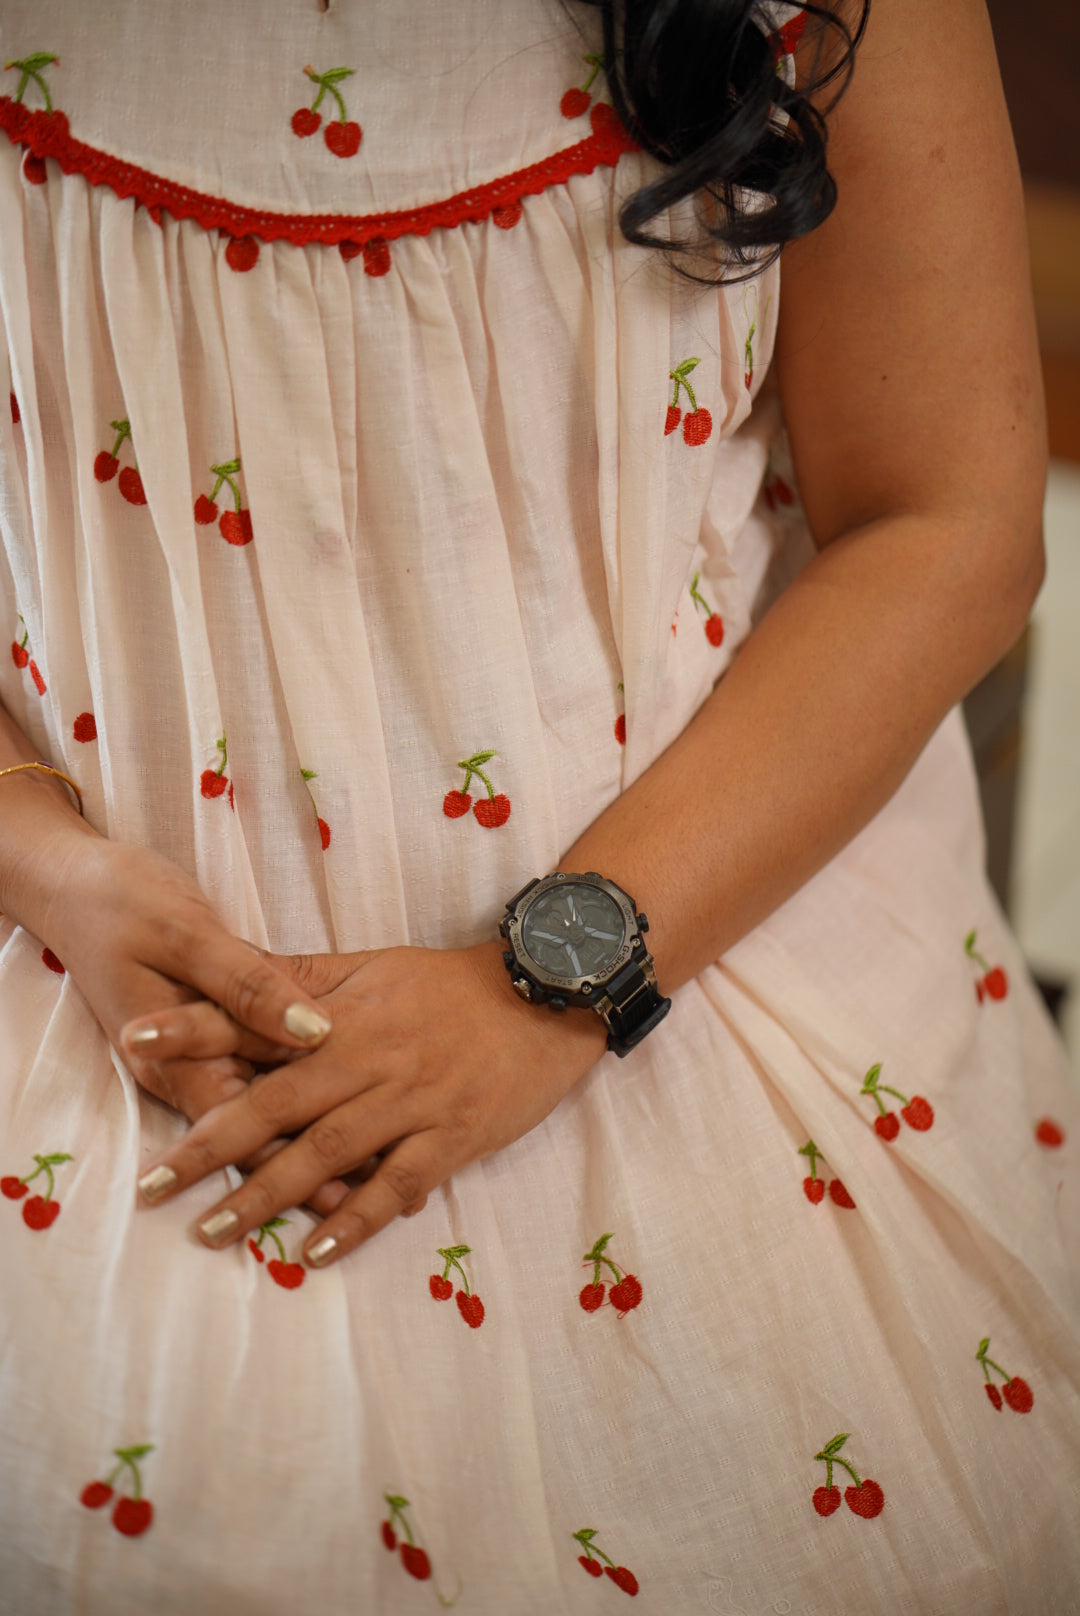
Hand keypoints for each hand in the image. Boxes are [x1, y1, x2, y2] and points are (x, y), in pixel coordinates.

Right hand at [35, 834, 352, 1211]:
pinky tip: (331, 1110)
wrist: (71, 884)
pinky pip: (252, 1073)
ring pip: (258, 1111)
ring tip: (367, 1184)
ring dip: (305, 1144)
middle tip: (374, 1203)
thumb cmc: (124, 903)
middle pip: (258, 1131)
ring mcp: (196, 1053)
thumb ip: (246, 986)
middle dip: (313, 1168)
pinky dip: (292, 1097)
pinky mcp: (207, 1030)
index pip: (249, 1121)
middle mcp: (186, 1067)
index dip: (305, 1156)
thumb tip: (312, 1029)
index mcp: (178, 1053)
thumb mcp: (183, 936)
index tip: (359, 1191)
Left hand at [127, 942, 609, 1266]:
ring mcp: (410, 1101)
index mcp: (341, 1013)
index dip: (193, 1029)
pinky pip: (396, 1185)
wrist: (546, 995)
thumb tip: (229, 976)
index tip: (133, 1041)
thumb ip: (299, 978)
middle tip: (153, 1186)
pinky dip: (354, 1221)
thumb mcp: (371, 964)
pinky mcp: (452, 1138)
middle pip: (276, 1104)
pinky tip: (314, 1251)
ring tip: (212, 1232)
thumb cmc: (450, 983)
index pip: (254, 1019)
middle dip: (210, 1146)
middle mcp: (367, 1058)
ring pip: (326, 1153)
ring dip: (267, 1195)